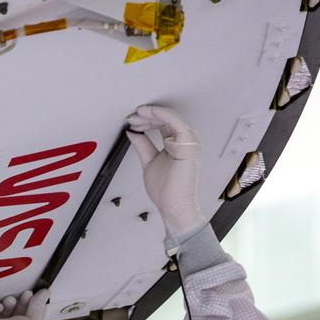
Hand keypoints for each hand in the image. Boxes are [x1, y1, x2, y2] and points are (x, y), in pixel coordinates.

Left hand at [126, 104, 205, 240]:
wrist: (173, 206)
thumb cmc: (166, 190)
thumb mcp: (148, 162)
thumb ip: (142, 145)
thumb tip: (132, 132)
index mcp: (175, 143)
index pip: (162, 123)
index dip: (146, 119)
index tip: (131, 120)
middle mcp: (184, 140)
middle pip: (165, 118)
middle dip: (146, 115)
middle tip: (131, 117)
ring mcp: (188, 141)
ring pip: (169, 117)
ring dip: (150, 114)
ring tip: (136, 117)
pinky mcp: (188, 143)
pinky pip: (174, 121)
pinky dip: (160, 114)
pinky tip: (146, 114)